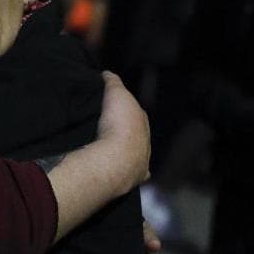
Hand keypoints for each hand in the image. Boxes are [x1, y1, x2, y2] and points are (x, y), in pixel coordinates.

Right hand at [98, 71, 151, 189]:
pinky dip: (126, 172)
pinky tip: (116, 171)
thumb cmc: (119, 124)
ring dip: (125, 152)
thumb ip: (113, 82)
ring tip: (107, 149)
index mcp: (142, 121)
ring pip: (135, 155)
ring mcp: (141, 163)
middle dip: (127, 132)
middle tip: (108, 128)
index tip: (113, 107)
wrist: (117, 159)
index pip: (136, 113)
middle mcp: (146, 143)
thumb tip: (107, 74)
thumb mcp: (116, 93)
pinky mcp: (132, 179)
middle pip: (137, 135)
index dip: (125, 109)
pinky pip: (131, 174)